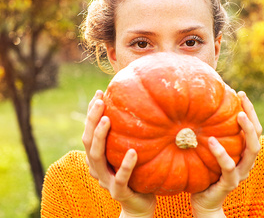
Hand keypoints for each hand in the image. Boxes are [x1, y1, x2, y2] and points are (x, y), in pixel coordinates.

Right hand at [82, 90, 155, 217]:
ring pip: (97, 157)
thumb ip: (127, 134)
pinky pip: (121, 178)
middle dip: (91, 119)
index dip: (92, 112)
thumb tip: (140, 106)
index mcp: (98, 156)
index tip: (99, 93)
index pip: (90, 131)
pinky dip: (125, 165)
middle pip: (88, 141)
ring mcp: (106, 180)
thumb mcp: (129, 151)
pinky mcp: (118, 192)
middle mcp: (97, 166)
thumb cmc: (135, 173)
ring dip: (100, 137)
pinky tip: (132, 151)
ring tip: (106, 119)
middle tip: (100, 101)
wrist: (139, 204)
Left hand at [191, 91, 261, 217]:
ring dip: (246, 131)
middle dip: (252, 115)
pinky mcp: (230, 183)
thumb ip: (210, 133)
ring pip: (252, 151)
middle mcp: (246, 161)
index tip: (240, 93)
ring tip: (238, 115)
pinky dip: (221, 153)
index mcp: (242, 152)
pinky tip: (211, 141)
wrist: (203, 200)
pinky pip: (229, 167)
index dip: (249, 110)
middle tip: (242, 98)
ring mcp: (240, 173)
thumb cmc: (204, 170)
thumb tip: (195, 108)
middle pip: (257, 136)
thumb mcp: (208, 149)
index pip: (252, 128)